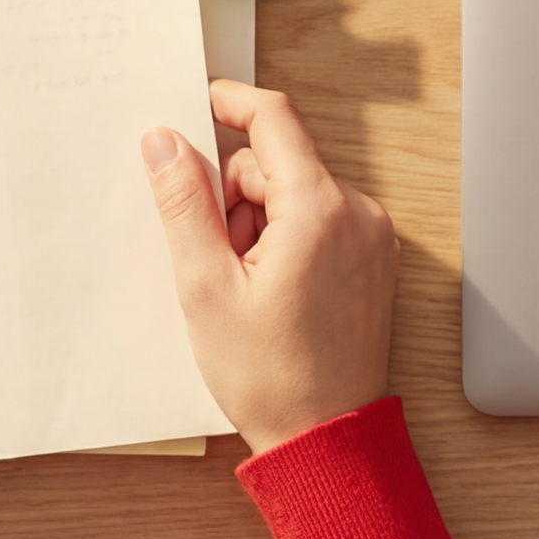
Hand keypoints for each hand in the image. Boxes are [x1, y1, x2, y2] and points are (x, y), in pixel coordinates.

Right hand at [141, 81, 397, 456]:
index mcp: (320, 207)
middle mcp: (359, 210)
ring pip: (297, 190)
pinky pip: (321, 218)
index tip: (191, 104)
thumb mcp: (205, 286)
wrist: (326, 436)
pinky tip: (269, 287)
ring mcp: (373, 234)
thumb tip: (164, 141)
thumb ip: (184, 203)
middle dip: (235, 193)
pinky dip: (286, 236)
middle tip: (214, 254)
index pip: (274, 118)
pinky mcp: (374, 256)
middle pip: (280, 160)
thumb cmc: (269, 374)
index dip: (227, 103)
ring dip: (258, 219)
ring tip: (244, 283)